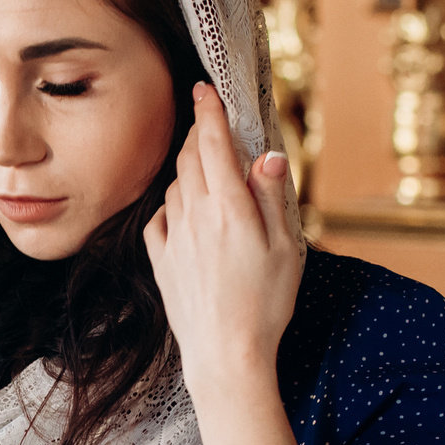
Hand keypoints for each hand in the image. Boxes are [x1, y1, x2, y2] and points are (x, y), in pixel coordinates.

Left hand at [145, 83, 303, 390]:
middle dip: (197, 134)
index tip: (204, 89)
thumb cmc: (266, 303)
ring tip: (205, 169)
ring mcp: (174, 238)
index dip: (208, 111)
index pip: (213, 143)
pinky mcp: (161, 262)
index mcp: (230, 207)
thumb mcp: (286, 246)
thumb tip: (266, 154)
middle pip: (189, 158)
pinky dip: (171, 204)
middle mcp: (196, 216)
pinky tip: (183, 210)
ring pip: (174, 185)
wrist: (226, 355)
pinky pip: (159, 219)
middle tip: (210, 125)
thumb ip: (271, 196)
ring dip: (187, 168)